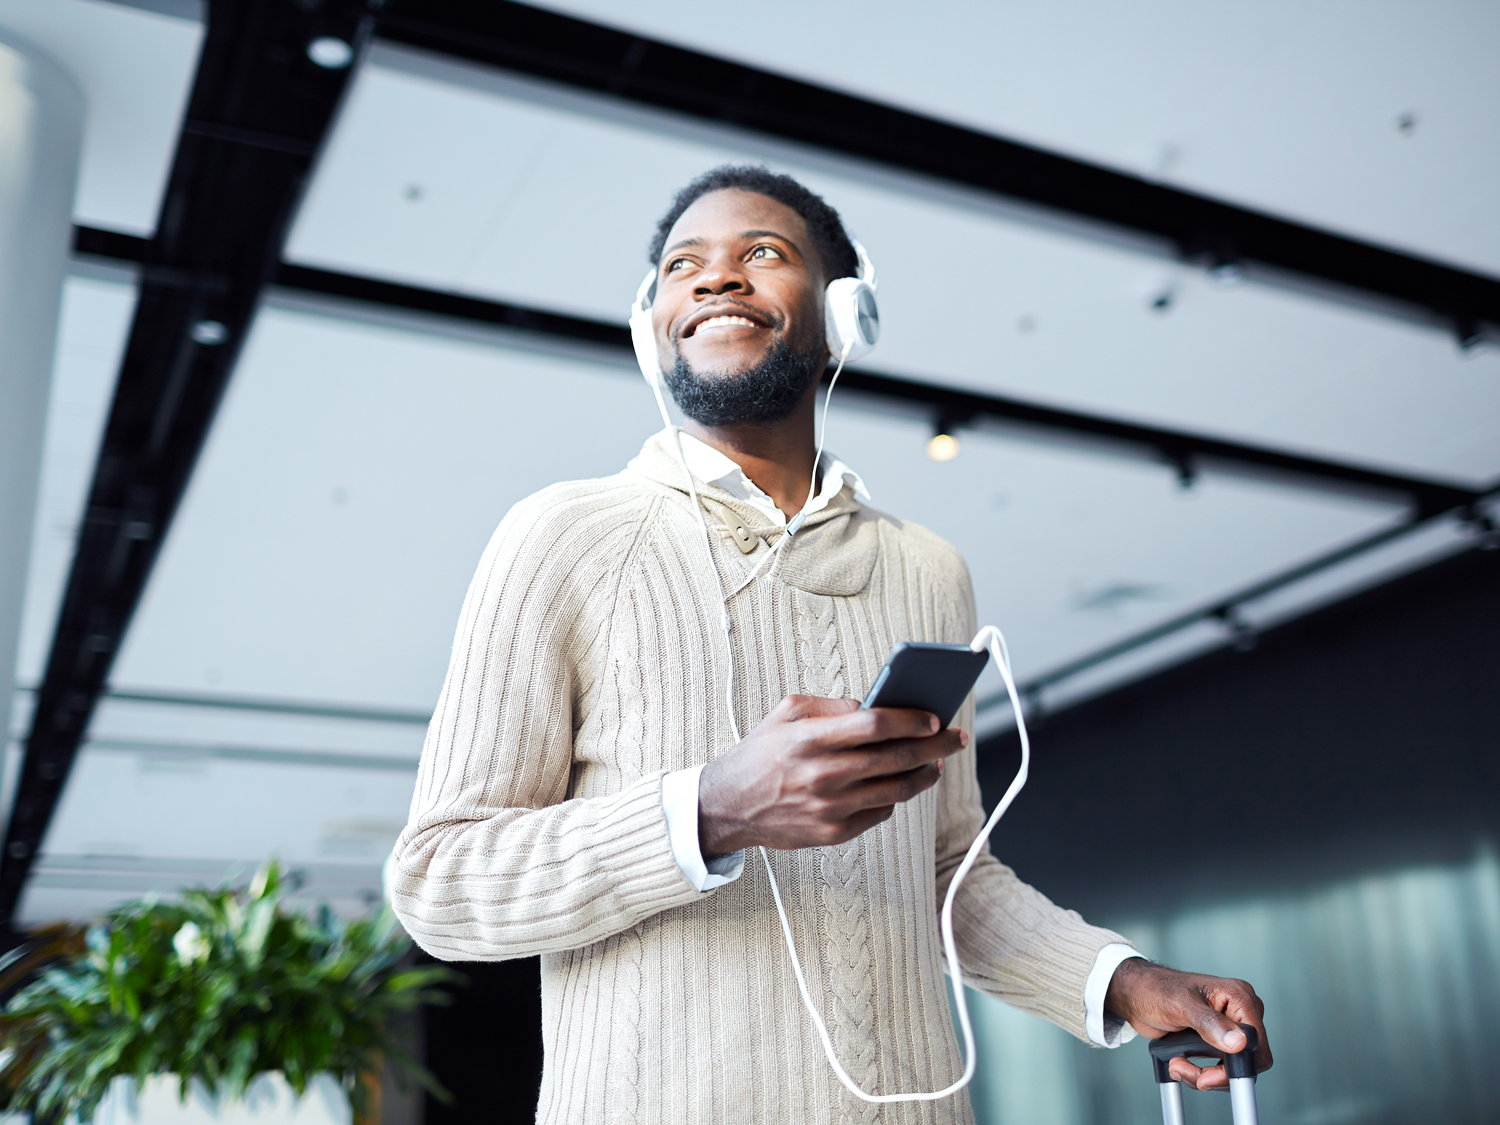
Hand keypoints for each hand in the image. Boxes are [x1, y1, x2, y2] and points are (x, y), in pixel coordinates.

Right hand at [697, 695, 965, 854]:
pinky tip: (901, 784)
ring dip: (924, 775)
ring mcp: (830, 808)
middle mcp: (823, 774)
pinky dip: (896, 798)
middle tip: (955, 738)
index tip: (933, 718)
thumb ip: (830, 706)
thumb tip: (873, 706)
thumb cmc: (760, 754)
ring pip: (896, 790)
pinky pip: (880, 814)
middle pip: (895, 758)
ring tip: (936, 763)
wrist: (728, 806)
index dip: (911, 720)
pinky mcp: (833, 833)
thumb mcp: (786, 713)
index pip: (875, 725)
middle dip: (934, 746)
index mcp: (810, 738)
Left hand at [1104, 958, 1272, 1089]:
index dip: (1237, 1065)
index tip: (1209, 1076)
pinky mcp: (1216, 1040)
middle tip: (1189, 1073)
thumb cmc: (1154, 988)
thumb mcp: (1180, 1004)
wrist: (1135, 994)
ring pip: (1233, 1069)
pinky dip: (1201, 1074)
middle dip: (1217, 1074)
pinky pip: (1220, 1068)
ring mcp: (1228, 1027)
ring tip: (1178, 1066)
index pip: (1256, 1043)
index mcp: (1238, 996)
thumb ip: (1209, 1023)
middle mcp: (1238, 1012)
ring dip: (1205, 1076)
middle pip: (1247, 1061)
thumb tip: (1238, 1043)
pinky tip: (1180, 1065)